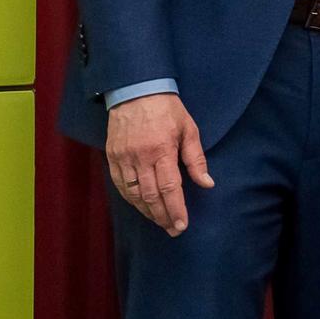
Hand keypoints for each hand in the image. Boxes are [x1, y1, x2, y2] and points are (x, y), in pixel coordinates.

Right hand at [105, 93, 212, 234]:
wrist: (136, 89)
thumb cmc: (167, 109)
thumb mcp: (189, 129)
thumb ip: (196, 159)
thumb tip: (207, 183)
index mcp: (162, 149)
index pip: (169, 188)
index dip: (175, 210)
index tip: (181, 225)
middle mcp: (140, 156)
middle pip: (151, 196)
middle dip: (163, 216)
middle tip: (172, 229)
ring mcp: (123, 157)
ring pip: (133, 194)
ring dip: (147, 211)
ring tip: (160, 221)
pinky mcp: (112, 156)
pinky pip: (119, 185)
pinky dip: (130, 199)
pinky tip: (140, 206)